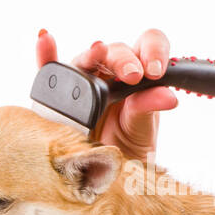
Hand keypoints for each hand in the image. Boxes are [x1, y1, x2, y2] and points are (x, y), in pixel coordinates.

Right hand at [36, 28, 178, 159]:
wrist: (106, 175)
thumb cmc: (128, 147)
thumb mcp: (142, 129)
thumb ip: (149, 108)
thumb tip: (169, 96)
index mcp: (138, 73)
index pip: (148, 44)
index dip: (153, 50)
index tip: (155, 71)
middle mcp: (111, 71)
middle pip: (116, 50)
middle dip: (125, 60)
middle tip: (133, 76)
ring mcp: (84, 80)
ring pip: (86, 58)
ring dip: (92, 53)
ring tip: (98, 49)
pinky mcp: (59, 95)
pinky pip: (49, 71)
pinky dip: (46, 55)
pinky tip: (45, 39)